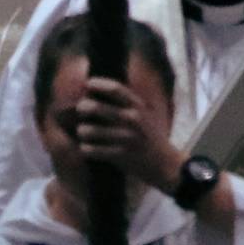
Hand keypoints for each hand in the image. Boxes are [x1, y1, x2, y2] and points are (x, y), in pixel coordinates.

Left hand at [70, 77, 181, 193]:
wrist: (163, 161)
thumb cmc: (150, 135)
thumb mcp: (146, 113)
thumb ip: (130, 103)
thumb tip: (107, 90)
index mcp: (138, 106)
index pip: (116, 89)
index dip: (100, 84)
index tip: (88, 83)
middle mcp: (132, 119)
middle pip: (99, 108)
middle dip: (84, 107)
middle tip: (80, 108)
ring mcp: (126, 138)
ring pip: (91, 131)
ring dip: (82, 130)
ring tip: (82, 130)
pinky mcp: (120, 155)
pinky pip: (93, 150)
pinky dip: (86, 148)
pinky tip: (85, 147)